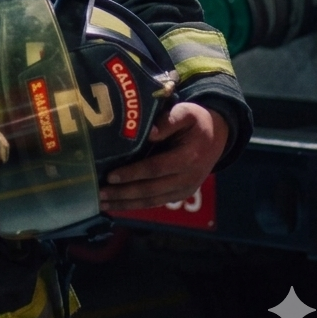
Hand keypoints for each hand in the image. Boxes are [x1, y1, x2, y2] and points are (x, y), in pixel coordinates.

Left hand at [98, 103, 228, 212]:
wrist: (217, 137)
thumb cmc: (196, 121)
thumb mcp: (186, 112)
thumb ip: (168, 121)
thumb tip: (148, 131)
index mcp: (188, 157)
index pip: (156, 169)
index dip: (133, 173)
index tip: (111, 175)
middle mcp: (187, 179)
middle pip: (151, 190)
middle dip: (124, 194)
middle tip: (99, 194)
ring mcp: (184, 190)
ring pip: (152, 201)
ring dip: (126, 204)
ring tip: (103, 203)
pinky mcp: (180, 195)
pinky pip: (156, 202)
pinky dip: (136, 205)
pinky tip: (118, 205)